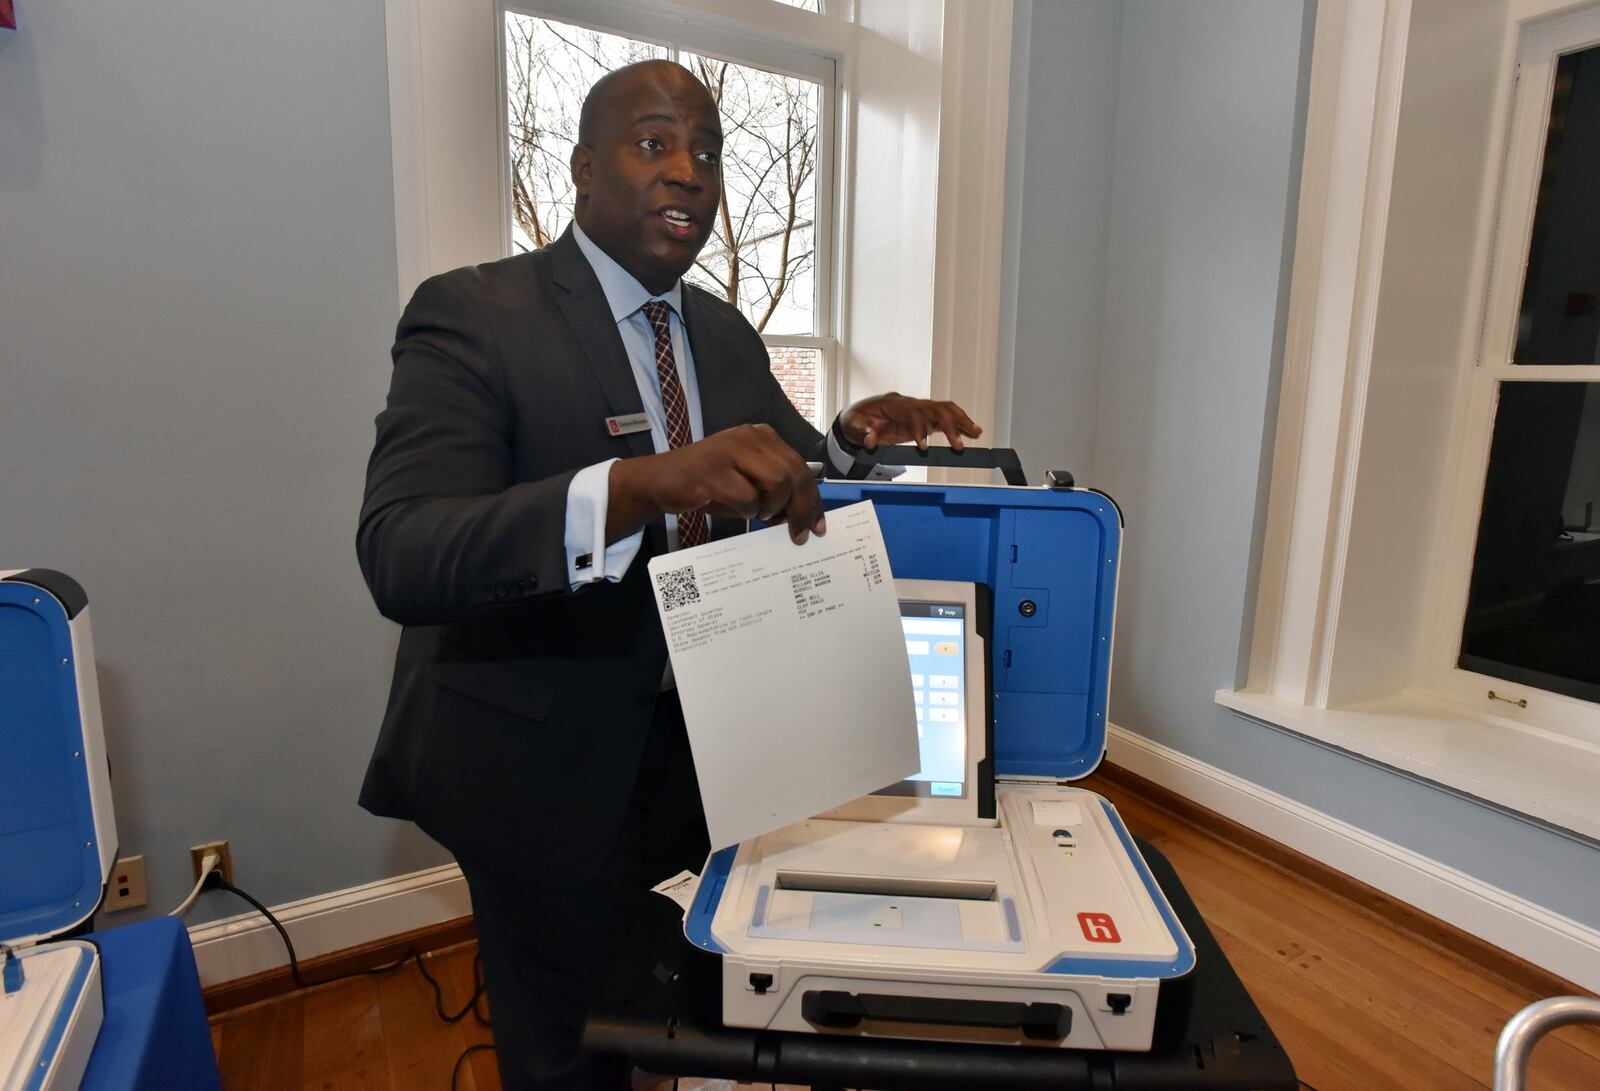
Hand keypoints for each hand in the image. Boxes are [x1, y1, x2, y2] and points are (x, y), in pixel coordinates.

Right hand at [609, 424, 825, 544]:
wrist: (660, 481)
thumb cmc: (707, 485)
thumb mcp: (747, 482)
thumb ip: (775, 490)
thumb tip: (805, 516)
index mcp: (762, 436)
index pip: (800, 467)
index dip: (813, 499)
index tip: (818, 526)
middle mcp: (749, 437)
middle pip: (794, 474)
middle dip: (801, 509)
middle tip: (798, 534)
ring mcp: (730, 450)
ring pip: (777, 482)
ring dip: (772, 508)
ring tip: (759, 515)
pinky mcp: (713, 470)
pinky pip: (747, 497)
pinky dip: (748, 511)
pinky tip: (738, 511)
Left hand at [838, 393, 982, 451]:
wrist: (858, 417)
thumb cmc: (856, 420)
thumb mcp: (854, 426)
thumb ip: (864, 432)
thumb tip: (871, 440)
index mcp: (894, 404)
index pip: (913, 413)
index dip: (920, 429)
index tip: (922, 447)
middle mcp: (910, 404)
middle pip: (935, 408)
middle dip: (949, 424)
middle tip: (959, 444)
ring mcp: (918, 411)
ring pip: (944, 409)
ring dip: (961, 420)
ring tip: (976, 433)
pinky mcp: (923, 419)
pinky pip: (944, 419)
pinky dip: (959, 424)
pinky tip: (971, 432)